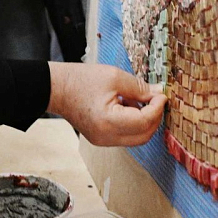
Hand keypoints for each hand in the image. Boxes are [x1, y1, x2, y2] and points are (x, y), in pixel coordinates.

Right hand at [47, 62, 165, 146]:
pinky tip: (127, 106)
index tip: (162, 95)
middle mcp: (106, 137)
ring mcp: (103, 140)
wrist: (55, 88)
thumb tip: (158, 93)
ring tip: (138, 99)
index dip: (158, 108)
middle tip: (156, 99)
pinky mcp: (101, 138)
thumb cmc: (80, 80)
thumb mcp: (114, 77)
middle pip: (144, 136)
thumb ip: (139, 87)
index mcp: (109, 122)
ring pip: (136, 138)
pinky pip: (125, 135)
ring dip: (144, 121)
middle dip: (155, 117)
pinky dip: (133, 123)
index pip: (145, 122)